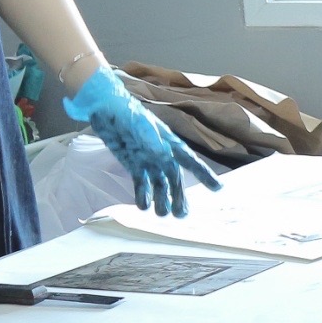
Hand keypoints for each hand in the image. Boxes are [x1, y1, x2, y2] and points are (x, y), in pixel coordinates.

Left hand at [63, 68, 221, 216]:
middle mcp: (162, 153)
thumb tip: (164, 156)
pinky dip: (142, 194)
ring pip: (159, 183)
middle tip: (181, 214)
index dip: (204, 174)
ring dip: (161, 199)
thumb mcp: (139, 125)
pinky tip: (143, 206)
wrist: (104, 108)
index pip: (190, 161)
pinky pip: (141, 182)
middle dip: (179, 196)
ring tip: (162, 215)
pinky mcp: (133, 163)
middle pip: (174, 178)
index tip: (217, 188)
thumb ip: (151, 141)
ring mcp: (147, 159)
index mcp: (169, 143)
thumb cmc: (126, 112)